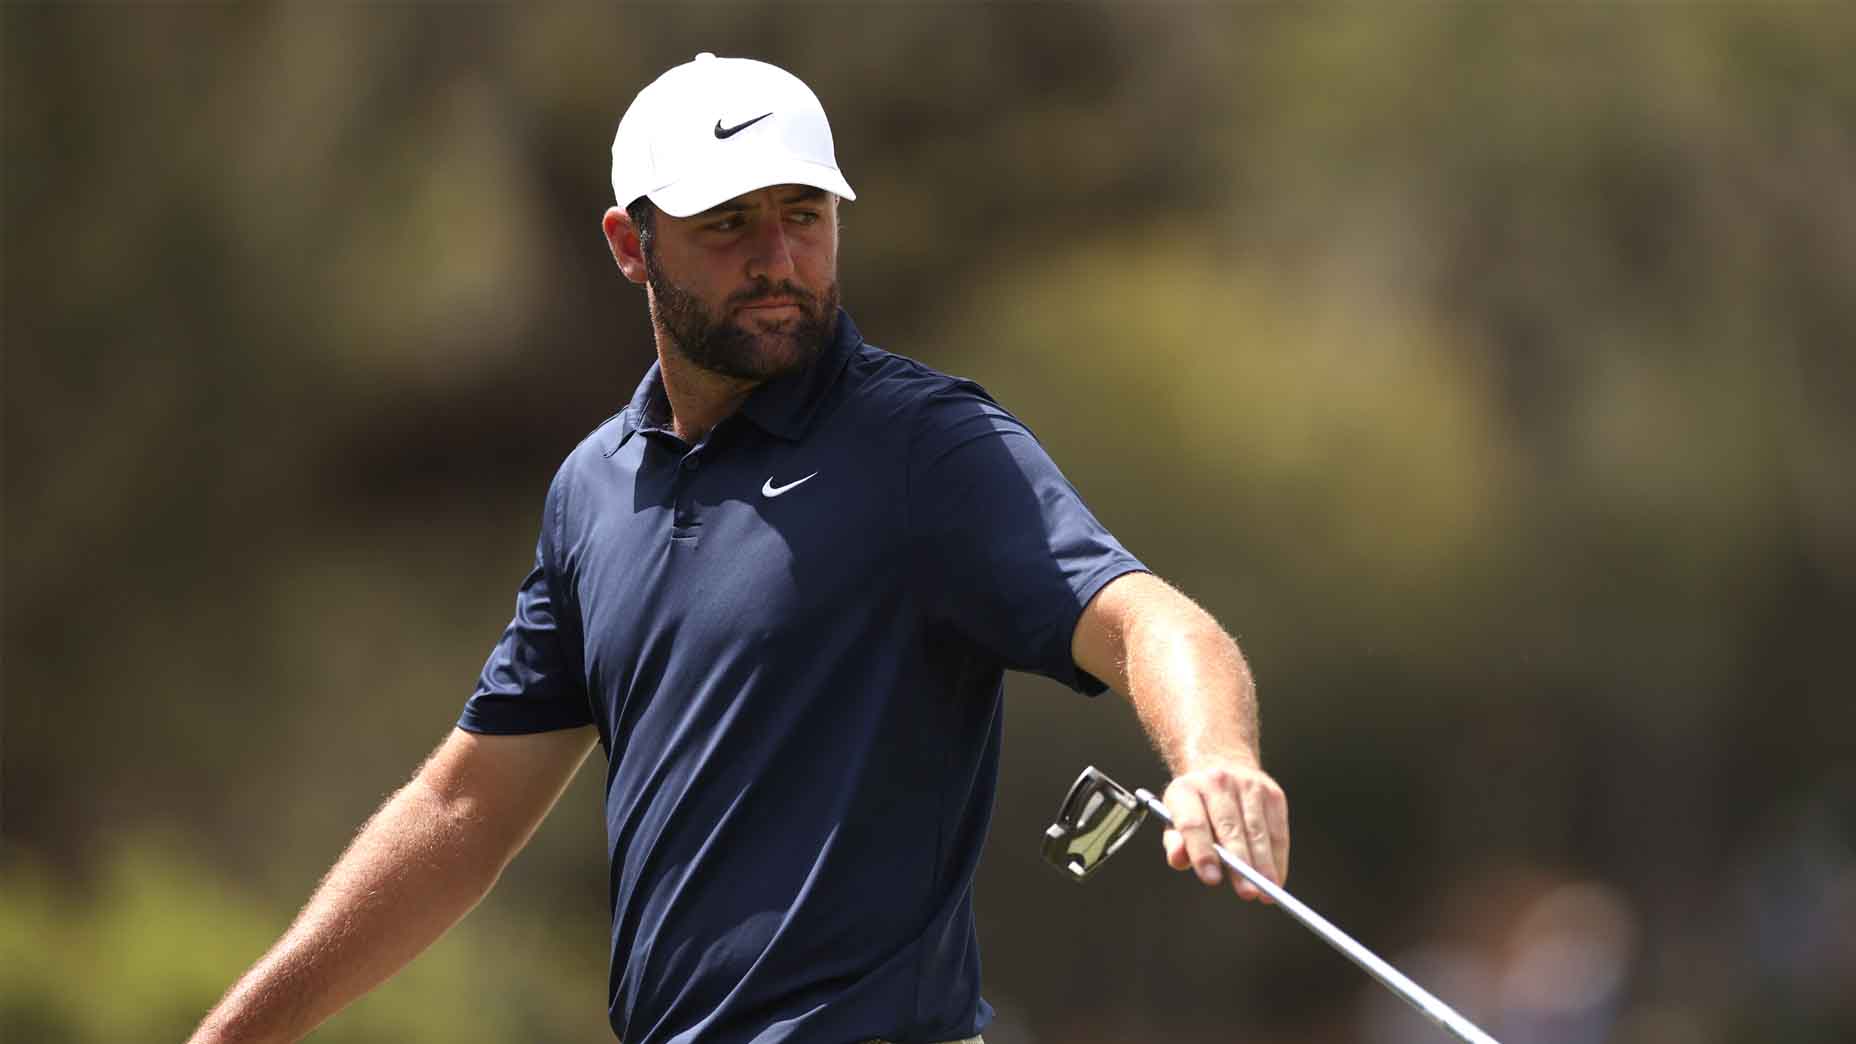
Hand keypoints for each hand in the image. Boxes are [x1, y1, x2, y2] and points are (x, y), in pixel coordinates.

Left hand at [1161, 763, 1288, 901]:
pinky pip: (1278, 831)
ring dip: (1264, 864)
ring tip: (1266, 892)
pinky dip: (1278, 858)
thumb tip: (1179, 860)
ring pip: (1257, 831)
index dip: (1202, 853)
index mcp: (1185, 790)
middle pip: (1229, 828)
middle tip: (1247, 893)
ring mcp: (1248, 784)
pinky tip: (1276, 879)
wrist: (1220, 763)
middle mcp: (1217, 781)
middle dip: (1240, 864)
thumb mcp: (1174, 820)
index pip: (1193, 824)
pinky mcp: (1272, 793)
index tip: (1212, 879)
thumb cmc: (1195, 806)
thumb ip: (1175, 843)